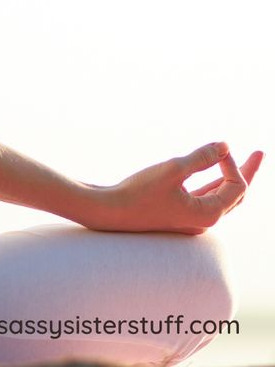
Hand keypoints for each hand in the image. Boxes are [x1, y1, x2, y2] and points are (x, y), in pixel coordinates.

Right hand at [86, 143, 263, 234]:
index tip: (216, 147)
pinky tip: (212, 172)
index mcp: (208, 216)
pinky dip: (212, 182)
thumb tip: (225, 145)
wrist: (108, 212)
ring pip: (219, 196)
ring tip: (239, 160)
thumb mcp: (172, 170)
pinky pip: (204, 197)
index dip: (231, 163)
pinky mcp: (176, 213)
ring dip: (230, 176)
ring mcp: (190, 219)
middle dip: (246, 172)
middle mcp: (203, 221)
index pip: (236, 186)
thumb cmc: (139, 193)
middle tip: (260, 153)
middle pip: (235, 195)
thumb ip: (201, 157)